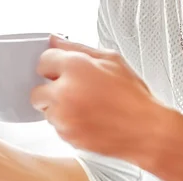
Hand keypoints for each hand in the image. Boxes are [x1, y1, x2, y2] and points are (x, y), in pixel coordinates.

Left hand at [31, 36, 173, 169]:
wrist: (145, 130)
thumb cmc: (133, 97)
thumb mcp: (111, 60)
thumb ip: (79, 48)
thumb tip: (57, 42)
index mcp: (75, 68)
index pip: (43, 61)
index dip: (54, 67)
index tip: (61, 71)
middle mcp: (64, 92)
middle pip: (37, 91)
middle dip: (50, 91)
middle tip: (71, 92)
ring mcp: (63, 117)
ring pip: (46, 112)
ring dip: (59, 109)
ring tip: (85, 108)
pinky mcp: (66, 136)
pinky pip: (57, 127)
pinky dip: (68, 124)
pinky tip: (88, 120)